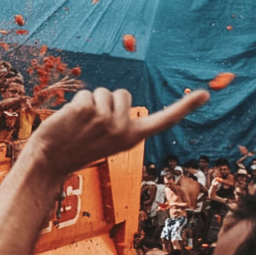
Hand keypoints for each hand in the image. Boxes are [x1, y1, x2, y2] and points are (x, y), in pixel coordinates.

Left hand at [27, 88, 207, 178]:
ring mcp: (105, 119)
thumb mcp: (105, 141)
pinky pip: (85, 93)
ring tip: (77, 126)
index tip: (206, 95)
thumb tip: (119, 103)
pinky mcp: (87, 110)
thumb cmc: (74, 150)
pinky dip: (74, 103)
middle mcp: (123, 129)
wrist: (48, 162)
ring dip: (89, 103)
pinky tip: (68, 122)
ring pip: (102, 92)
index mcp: (131, 138)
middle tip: (89, 126)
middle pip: (122, 94)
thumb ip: (117, 125)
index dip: (185, 107)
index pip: (163, 121)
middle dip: (106, 102)